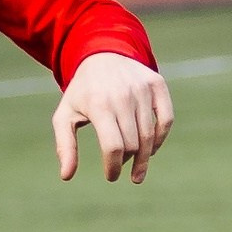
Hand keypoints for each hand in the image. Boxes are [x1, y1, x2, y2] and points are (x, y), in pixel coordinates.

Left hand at [53, 51, 173, 182]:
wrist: (103, 54)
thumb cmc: (83, 92)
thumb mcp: (65, 115)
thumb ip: (65, 146)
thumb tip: (66, 177)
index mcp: (99, 105)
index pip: (113, 146)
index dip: (113, 167)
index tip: (112, 176)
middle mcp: (123, 96)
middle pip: (132, 144)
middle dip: (126, 162)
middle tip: (120, 166)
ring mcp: (142, 89)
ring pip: (149, 136)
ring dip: (143, 156)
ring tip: (136, 166)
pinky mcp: (157, 85)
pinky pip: (166, 120)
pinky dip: (160, 139)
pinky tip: (151, 149)